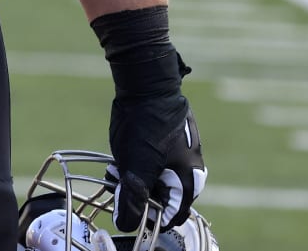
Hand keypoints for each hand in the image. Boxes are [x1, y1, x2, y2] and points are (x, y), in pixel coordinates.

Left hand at [107, 86, 205, 235]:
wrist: (146, 83)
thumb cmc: (145, 124)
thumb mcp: (135, 167)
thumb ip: (133, 198)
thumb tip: (127, 224)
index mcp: (188, 180)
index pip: (174, 215)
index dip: (151, 218)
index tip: (129, 211)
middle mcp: (190, 169)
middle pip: (165, 198)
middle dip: (141, 197)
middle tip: (120, 188)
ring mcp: (181, 153)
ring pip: (157, 180)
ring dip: (137, 180)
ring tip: (117, 172)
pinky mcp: (170, 141)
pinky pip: (156, 162)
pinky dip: (139, 165)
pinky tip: (122, 158)